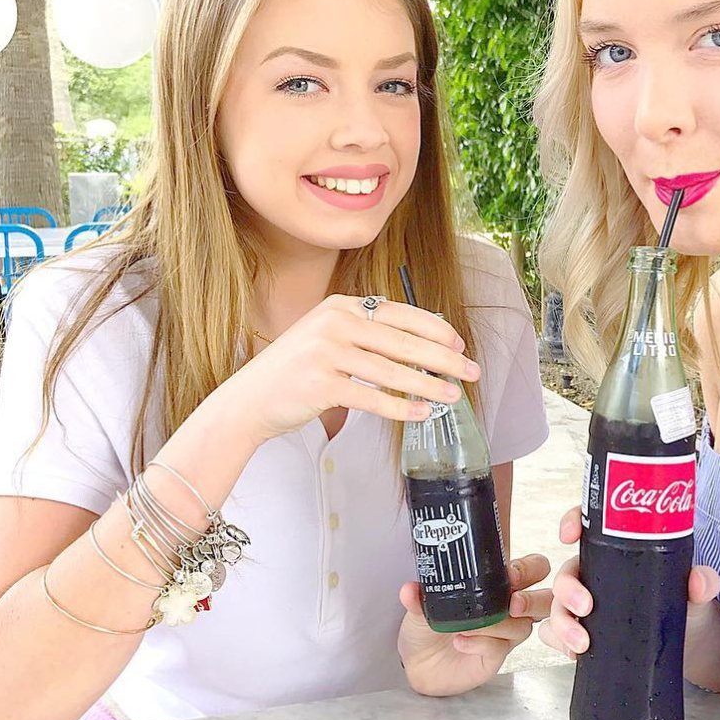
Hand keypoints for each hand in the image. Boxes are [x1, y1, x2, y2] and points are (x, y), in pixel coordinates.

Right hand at [221, 295, 480, 441]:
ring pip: (393, 371)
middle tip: (471, 371)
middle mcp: (335, 322)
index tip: (460, 345)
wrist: (248, 400)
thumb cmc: (296, 372)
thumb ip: (367, 334)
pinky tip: (421, 414)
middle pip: (404, 342)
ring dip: (429, 385)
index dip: (436, 330)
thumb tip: (423, 348)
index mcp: (342, 306)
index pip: (401, 314)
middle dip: (444, 359)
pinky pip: (373, 398)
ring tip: (453, 396)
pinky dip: (401, 407)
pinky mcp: (321, 383)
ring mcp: (326, 352)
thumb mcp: (329, 337)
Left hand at [397, 554, 551, 696]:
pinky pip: (501, 648)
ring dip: (501, 623)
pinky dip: (482, 642)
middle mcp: (508, 606)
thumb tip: (410, 589)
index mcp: (497, 583)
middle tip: (513, 602)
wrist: (417, 661)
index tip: (510, 572)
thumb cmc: (428, 625)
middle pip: (544, 598)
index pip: (531, 568)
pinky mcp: (496, 655)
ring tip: (473, 624)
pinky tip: (461, 641)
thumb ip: (419, 597)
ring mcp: (505, 632)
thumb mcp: (422, 605)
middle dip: (533, 598)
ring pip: (524, 625)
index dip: (528, 569)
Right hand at [538, 506, 719, 657]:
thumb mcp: (694, 590)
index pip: (586, 526)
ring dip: (562, 623)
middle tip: (586, 607)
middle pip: (567, 572)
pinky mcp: (582, 631)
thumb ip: (701, 581)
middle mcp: (594, 574)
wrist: (685, 639)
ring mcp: (584, 604)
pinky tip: (574, 654)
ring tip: (581, 644)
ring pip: (557, 605)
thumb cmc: (682, 600)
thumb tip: (700, 581)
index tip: (568, 534)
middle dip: (567, 588)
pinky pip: (556, 634)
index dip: (571, 522)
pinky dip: (559, 643)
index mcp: (615, 551)